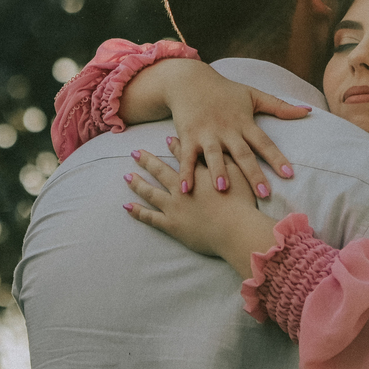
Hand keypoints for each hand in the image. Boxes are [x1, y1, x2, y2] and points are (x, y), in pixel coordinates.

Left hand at [122, 147, 275, 278]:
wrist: (236, 229)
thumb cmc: (242, 203)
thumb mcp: (240, 175)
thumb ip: (230, 161)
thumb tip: (225, 149)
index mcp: (199, 174)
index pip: (185, 156)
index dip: (175, 146)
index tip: (167, 139)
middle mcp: (182, 187)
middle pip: (161, 170)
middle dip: (147, 160)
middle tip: (135, 153)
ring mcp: (174, 206)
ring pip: (151, 192)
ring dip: (138, 183)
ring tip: (126, 177)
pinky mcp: (172, 225)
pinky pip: (150, 217)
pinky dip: (138, 212)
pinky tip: (127, 206)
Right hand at [156, 60, 309, 196]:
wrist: (189, 80)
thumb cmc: (224, 91)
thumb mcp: (253, 95)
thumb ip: (280, 106)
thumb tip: (308, 111)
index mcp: (244, 123)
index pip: (264, 143)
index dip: (277, 158)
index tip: (289, 174)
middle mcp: (226, 130)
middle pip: (242, 154)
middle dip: (253, 174)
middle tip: (264, 193)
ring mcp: (206, 134)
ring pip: (214, 156)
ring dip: (218, 172)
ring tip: (223, 189)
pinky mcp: (187, 137)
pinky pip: (187, 158)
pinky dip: (186, 173)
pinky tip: (186, 190)